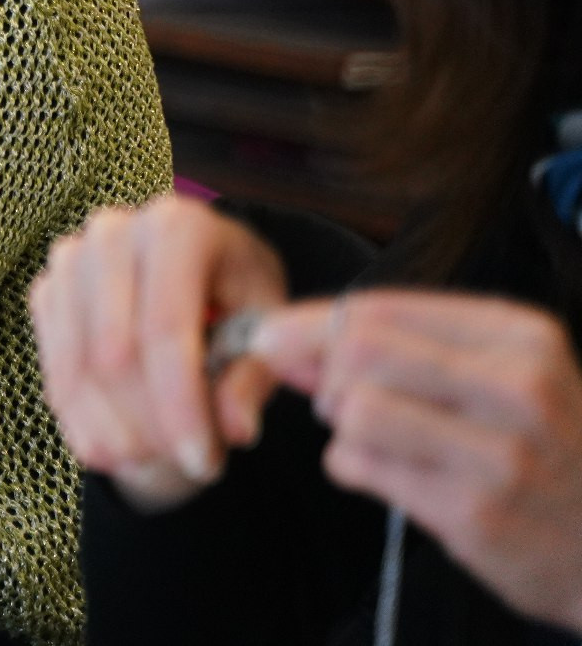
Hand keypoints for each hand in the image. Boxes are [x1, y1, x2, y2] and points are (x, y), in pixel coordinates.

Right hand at [28, 196, 289, 510]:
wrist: (193, 269)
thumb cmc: (237, 292)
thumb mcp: (266, 326)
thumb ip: (253, 376)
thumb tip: (235, 428)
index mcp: (177, 225)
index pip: (166, 328)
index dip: (181, 405)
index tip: (203, 462)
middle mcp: (113, 232)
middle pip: (115, 354)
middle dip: (150, 426)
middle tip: (190, 468)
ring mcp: (70, 259)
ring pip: (79, 369)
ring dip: (115, 432)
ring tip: (157, 461)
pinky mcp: (46, 289)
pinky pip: (54, 371)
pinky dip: (84, 422)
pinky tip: (118, 448)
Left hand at [256, 291, 581, 629]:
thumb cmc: (541, 450)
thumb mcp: (496, 378)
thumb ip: (394, 349)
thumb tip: (283, 338)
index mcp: (520, 336)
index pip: (381, 307)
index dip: (310, 323)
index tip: (278, 339)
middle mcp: (516, 386)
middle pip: (360, 350)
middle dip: (327, 376)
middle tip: (344, 403)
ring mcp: (498, 452)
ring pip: (356, 409)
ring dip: (341, 427)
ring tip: (377, 442)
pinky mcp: (472, 512)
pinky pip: (360, 467)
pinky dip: (351, 467)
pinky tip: (392, 477)